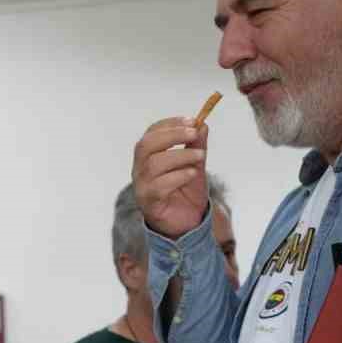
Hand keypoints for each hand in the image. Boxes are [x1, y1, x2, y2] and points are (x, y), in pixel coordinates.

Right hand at [132, 117, 210, 238]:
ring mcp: (141, 187)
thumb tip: (202, 124)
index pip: (151, 133)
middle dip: (172, 135)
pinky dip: (178, 176)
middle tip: (194, 133)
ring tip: (200, 157)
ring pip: (153, 164)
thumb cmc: (187, 192)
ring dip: (180, 156)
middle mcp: (139, 170)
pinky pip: (159, 186)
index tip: (192, 120)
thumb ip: (196, 146)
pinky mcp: (148, 203)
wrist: (187, 223)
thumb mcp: (195, 164)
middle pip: (146, 145)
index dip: (170, 124)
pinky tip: (192, 174)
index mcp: (148, 157)